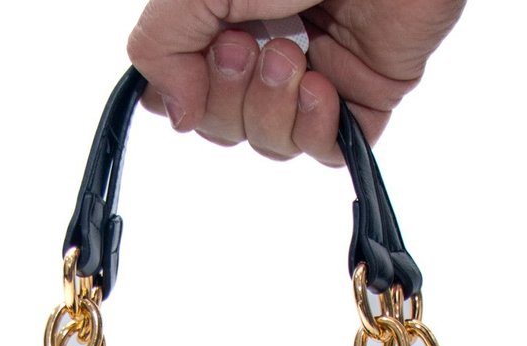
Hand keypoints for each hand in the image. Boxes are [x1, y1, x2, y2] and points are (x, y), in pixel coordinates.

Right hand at [127, 0, 466, 164]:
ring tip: (294, 57)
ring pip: (271, 140)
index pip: (188, 88)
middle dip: (231, 97)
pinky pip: (324, 150)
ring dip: (273, 108)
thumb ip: (162, 42)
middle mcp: (268, 45)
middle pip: (224, 124)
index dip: (188, 92)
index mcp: (229, 15)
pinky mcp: (364, 94)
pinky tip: (322, 88)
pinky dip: (314, 129)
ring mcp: (317, 72)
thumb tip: (175, 112)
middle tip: (250, 46)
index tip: (206, 56)